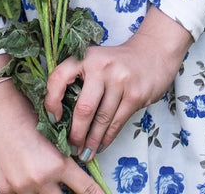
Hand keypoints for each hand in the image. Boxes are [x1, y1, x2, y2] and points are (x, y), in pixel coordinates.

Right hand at [0, 74, 104, 193]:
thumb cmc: (26, 111)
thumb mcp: (54, 133)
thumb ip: (64, 156)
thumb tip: (76, 167)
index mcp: (57, 164)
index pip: (85, 189)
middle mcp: (40, 180)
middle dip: (69, 192)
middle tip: (70, 184)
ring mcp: (20, 187)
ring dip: (48, 189)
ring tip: (45, 173)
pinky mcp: (5, 188)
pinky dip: (28, 188)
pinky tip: (26, 173)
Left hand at [44, 6, 192, 159]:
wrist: (154, 52)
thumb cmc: (117, 62)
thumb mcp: (96, 60)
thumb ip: (80, 80)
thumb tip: (61, 116)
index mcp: (86, 56)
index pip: (59, 78)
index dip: (51, 101)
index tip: (53, 119)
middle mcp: (102, 66)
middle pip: (84, 108)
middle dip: (76, 133)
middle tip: (71, 147)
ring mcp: (120, 80)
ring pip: (102, 119)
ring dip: (92, 141)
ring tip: (85, 153)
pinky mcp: (135, 94)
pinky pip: (117, 122)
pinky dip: (107, 138)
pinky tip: (101, 145)